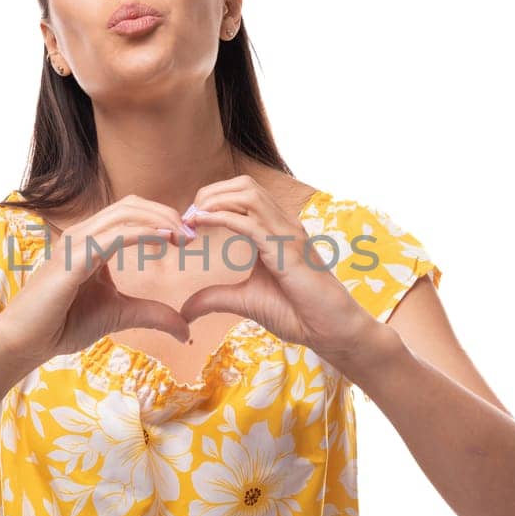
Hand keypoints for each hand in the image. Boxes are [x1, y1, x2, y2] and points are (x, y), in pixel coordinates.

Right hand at [0, 195, 194, 369]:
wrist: (25, 342)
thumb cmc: (62, 325)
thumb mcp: (119, 314)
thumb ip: (151, 314)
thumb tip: (186, 331)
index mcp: (92, 241)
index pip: (131, 213)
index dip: (163, 219)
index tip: (188, 240)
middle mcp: (83, 234)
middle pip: (131, 205)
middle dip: (166, 214)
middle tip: (191, 236)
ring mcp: (75, 243)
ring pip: (124, 213)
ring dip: (159, 220)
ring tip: (182, 237)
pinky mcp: (72, 259)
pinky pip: (112, 235)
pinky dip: (141, 233)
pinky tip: (162, 241)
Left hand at [177, 175, 377, 362]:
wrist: (329, 330)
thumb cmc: (296, 313)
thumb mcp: (245, 301)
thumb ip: (215, 299)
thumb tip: (184, 310)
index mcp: (275, 230)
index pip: (243, 195)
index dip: (212, 200)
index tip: (188, 221)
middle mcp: (282, 225)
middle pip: (244, 186)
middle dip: (211, 193)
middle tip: (187, 216)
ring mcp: (287, 234)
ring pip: (248, 195)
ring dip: (215, 201)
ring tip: (193, 217)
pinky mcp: (287, 251)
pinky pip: (251, 224)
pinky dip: (222, 218)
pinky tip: (202, 223)